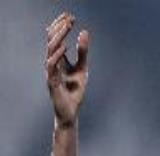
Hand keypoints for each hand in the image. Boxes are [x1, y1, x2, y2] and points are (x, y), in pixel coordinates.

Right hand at [45, 12, 88, 127]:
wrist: (71, 112)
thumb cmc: (74, 91)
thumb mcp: (82, 69)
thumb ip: (83, 53)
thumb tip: (84, 32)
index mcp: (58, 60)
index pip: (55, 38)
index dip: (61, 26)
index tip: (70, 16)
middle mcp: (52, 64)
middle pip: (52, 41)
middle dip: (60, 28)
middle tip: (70, 18)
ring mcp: (50, 72)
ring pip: (50, 50)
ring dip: (58, 37)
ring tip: (67, 27)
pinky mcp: (52, 82)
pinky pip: (51, 66)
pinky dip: (57, 56)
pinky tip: (65, 47)